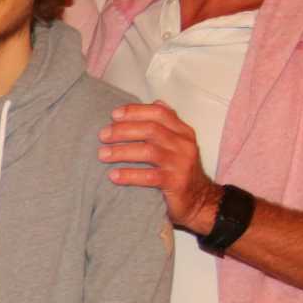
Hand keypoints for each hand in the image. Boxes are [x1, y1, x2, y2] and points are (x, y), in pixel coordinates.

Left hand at [100, 102, 221, 233]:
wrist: (200, 200)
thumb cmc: (180, 171)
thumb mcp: (178, 145)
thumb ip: (168, 125)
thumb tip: (155, 102)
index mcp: (183, 132)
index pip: (160, 113)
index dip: (136, 111)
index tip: (114, 115)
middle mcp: (184, 144)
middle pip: (151, 130)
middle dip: (123, 130)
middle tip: (102, 136)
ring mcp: (181, 164)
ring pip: (149, 151)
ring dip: (122, 151)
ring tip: (102, 154)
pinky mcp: (176, 183)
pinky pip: (150, 176)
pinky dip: (129, 175)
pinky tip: (113, 175)